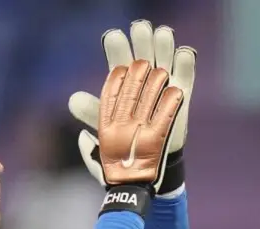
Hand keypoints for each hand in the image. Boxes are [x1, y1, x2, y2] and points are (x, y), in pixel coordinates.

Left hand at [70, 20, 196, 193]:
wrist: (143, 169)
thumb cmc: (119, 148)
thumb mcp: (101, 133)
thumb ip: (90, 114)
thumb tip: (73, 99)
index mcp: (121, 87)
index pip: (119, 62)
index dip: (116, 48)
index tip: (113, 37)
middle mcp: (143, 82)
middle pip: (143, 55)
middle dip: (142, 40)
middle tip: (140, 28)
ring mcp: (164, 88)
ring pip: (165, 60)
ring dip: (164, 45)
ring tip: (161, 34)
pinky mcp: (182, 98)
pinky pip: (186, 78)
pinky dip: (185, 64)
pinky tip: (183, 52)